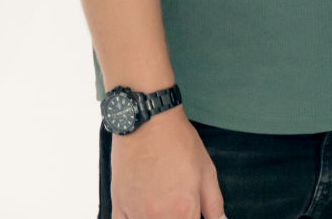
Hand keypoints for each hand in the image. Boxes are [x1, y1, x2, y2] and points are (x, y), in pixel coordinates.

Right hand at [110, 107, 224, 218]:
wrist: (148, 122)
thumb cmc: (179, 143)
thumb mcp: (206, 171)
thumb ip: (214, 203)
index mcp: (183, 210)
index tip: (193, 213)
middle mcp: (157, 216)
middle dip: (178, 218)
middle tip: (179, 206)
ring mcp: (135, 212)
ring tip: (163, 205)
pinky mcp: (118, 205)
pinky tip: (143, 211)